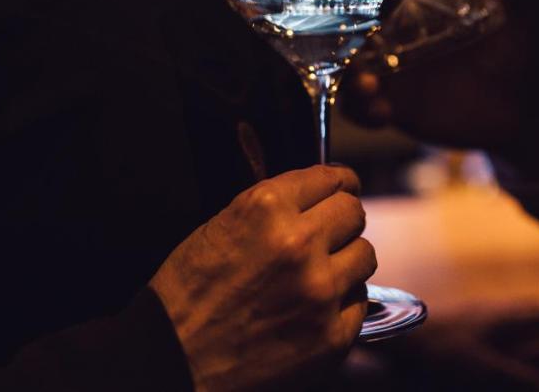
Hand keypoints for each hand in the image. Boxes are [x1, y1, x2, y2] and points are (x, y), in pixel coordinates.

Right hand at [149, 165, 375, 391]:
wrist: (174, 361)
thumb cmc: (187, 294)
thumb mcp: (219, 225)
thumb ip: (272, 207)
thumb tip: (314, 195)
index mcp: (266, 208)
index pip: (331, 178)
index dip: (338, 183)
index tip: (341, 188)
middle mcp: (299, 243)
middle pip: (354, 212)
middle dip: (342, 220)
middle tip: (329, 234)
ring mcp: (319, 291)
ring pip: (365, 255)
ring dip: (346, 261)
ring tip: (320, 274)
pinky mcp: (331, 335)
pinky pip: (359, 302)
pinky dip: (342, 303)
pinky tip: (315, 308)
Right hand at [345, 0, 538, 181]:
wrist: (538, 108)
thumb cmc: (534, 46)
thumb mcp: (531, 6)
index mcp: (424, 1)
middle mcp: (402, 32)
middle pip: (350, 25)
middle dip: (337, 31)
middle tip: (356, 43)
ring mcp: (395, 70)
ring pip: (348, 68)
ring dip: (348, 76)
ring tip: (371, 87)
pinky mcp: (397, 107)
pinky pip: (362, 108)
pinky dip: (362, 110)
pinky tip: (383, 114)